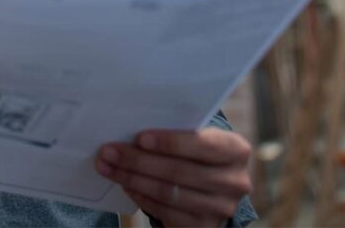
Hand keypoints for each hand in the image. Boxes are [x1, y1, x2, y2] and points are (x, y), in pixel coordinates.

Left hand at [95, 128, 251, 226]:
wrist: (211, 187)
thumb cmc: (195, 152)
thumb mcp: (195, 137)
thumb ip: (175, 130)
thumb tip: (130, 127)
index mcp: (236, 150)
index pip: (202, 144)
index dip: (170, 142)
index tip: (139, 137)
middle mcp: (235, 181)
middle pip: (179, 171)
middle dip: (138, 161)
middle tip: (108, 151)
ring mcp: (221, 208)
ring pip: (169, 193)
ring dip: (132, 179)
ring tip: (109, 167)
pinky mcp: (204, 226)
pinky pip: (166, 212)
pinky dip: (141, 196)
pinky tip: (126, 184)